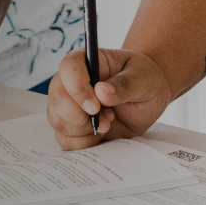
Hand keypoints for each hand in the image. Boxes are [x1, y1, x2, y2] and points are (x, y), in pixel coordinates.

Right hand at [46, 48, 172, 149]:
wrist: (148, 99)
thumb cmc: (145, 80)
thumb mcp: (143, 79)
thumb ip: (124, 85)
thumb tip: (101, 92)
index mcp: (88, 61)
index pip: (68, 68)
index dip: (77, 88)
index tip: (95, 107)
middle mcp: (72, 81)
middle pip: (58, 98)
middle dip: (80, 116)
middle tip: (108, 119)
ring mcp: (69, 104)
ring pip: (57, 120)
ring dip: (83, 130)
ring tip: (108, 123)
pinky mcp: (73, 126)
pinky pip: (64, 139)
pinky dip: (82, 143)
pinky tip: (100, 135)